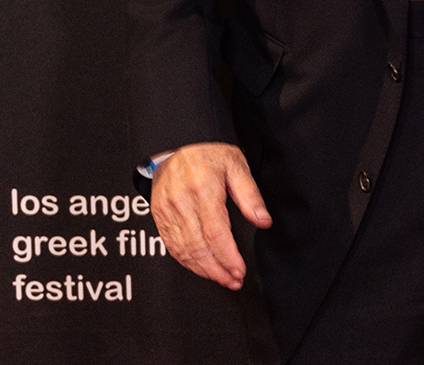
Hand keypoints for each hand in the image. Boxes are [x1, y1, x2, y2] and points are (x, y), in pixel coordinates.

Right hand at [150, 142, 271, 289]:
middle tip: (233, 280)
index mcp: (203, 189)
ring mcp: (167, 211)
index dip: (228, 256)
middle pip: (198, 247)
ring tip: (221, 278)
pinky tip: (201, 268)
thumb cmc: (210, 154)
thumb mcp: (237, 165)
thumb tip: (264, 221)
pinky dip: (186, 261)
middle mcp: (181, 202)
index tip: (240, 271)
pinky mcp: (159, 216)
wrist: (179, 144)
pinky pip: (171, 246)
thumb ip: (250, 195)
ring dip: (202, 269)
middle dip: (217, 269)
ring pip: (183, 250)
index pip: (216, 233)